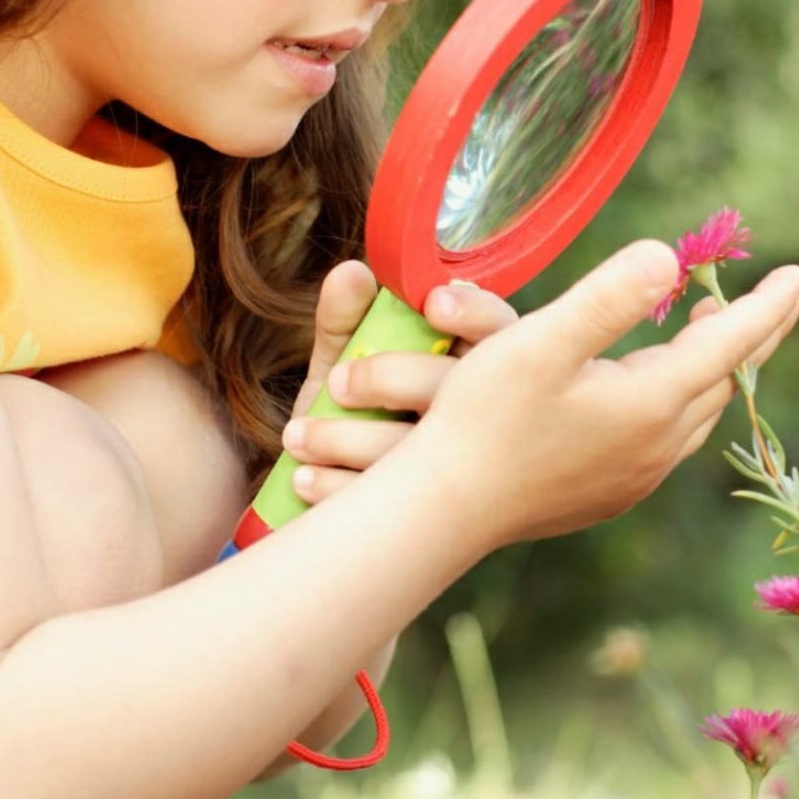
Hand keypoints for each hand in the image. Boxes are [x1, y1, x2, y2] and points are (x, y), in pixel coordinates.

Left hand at [280, 260, 519, 507]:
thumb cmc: (354, 416)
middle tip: (337, 385)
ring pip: (432, 454)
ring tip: (299, 438)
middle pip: (466, 390)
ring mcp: (475, 476)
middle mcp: (489, 417)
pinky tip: (305, 481)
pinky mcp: (449, 526)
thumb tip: (351, 273)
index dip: (475, 314)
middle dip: (396, 381)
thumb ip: (344, 319)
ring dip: (354, 441)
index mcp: (477, 364)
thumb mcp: (345, 364)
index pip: (500, 329)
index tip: (434, 306)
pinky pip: (404, 510)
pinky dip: (344, 489)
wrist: (332, 506)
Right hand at [390, 239, 798, 551]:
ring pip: (698, 413)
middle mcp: (658, 446)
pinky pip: (669, 439)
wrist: (445, 511)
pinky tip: (659, 393)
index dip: (769, 305)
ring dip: (714, 369)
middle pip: (724, 379)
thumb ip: (607, 298)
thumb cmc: (483, 419)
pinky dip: (682, 401)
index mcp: (653, 402)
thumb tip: (668, 257)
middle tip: (776, 297)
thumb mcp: (539, 343)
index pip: (730, 342)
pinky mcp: (610, 494)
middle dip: (751, 334)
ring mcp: (636, 477)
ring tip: (713, 332)